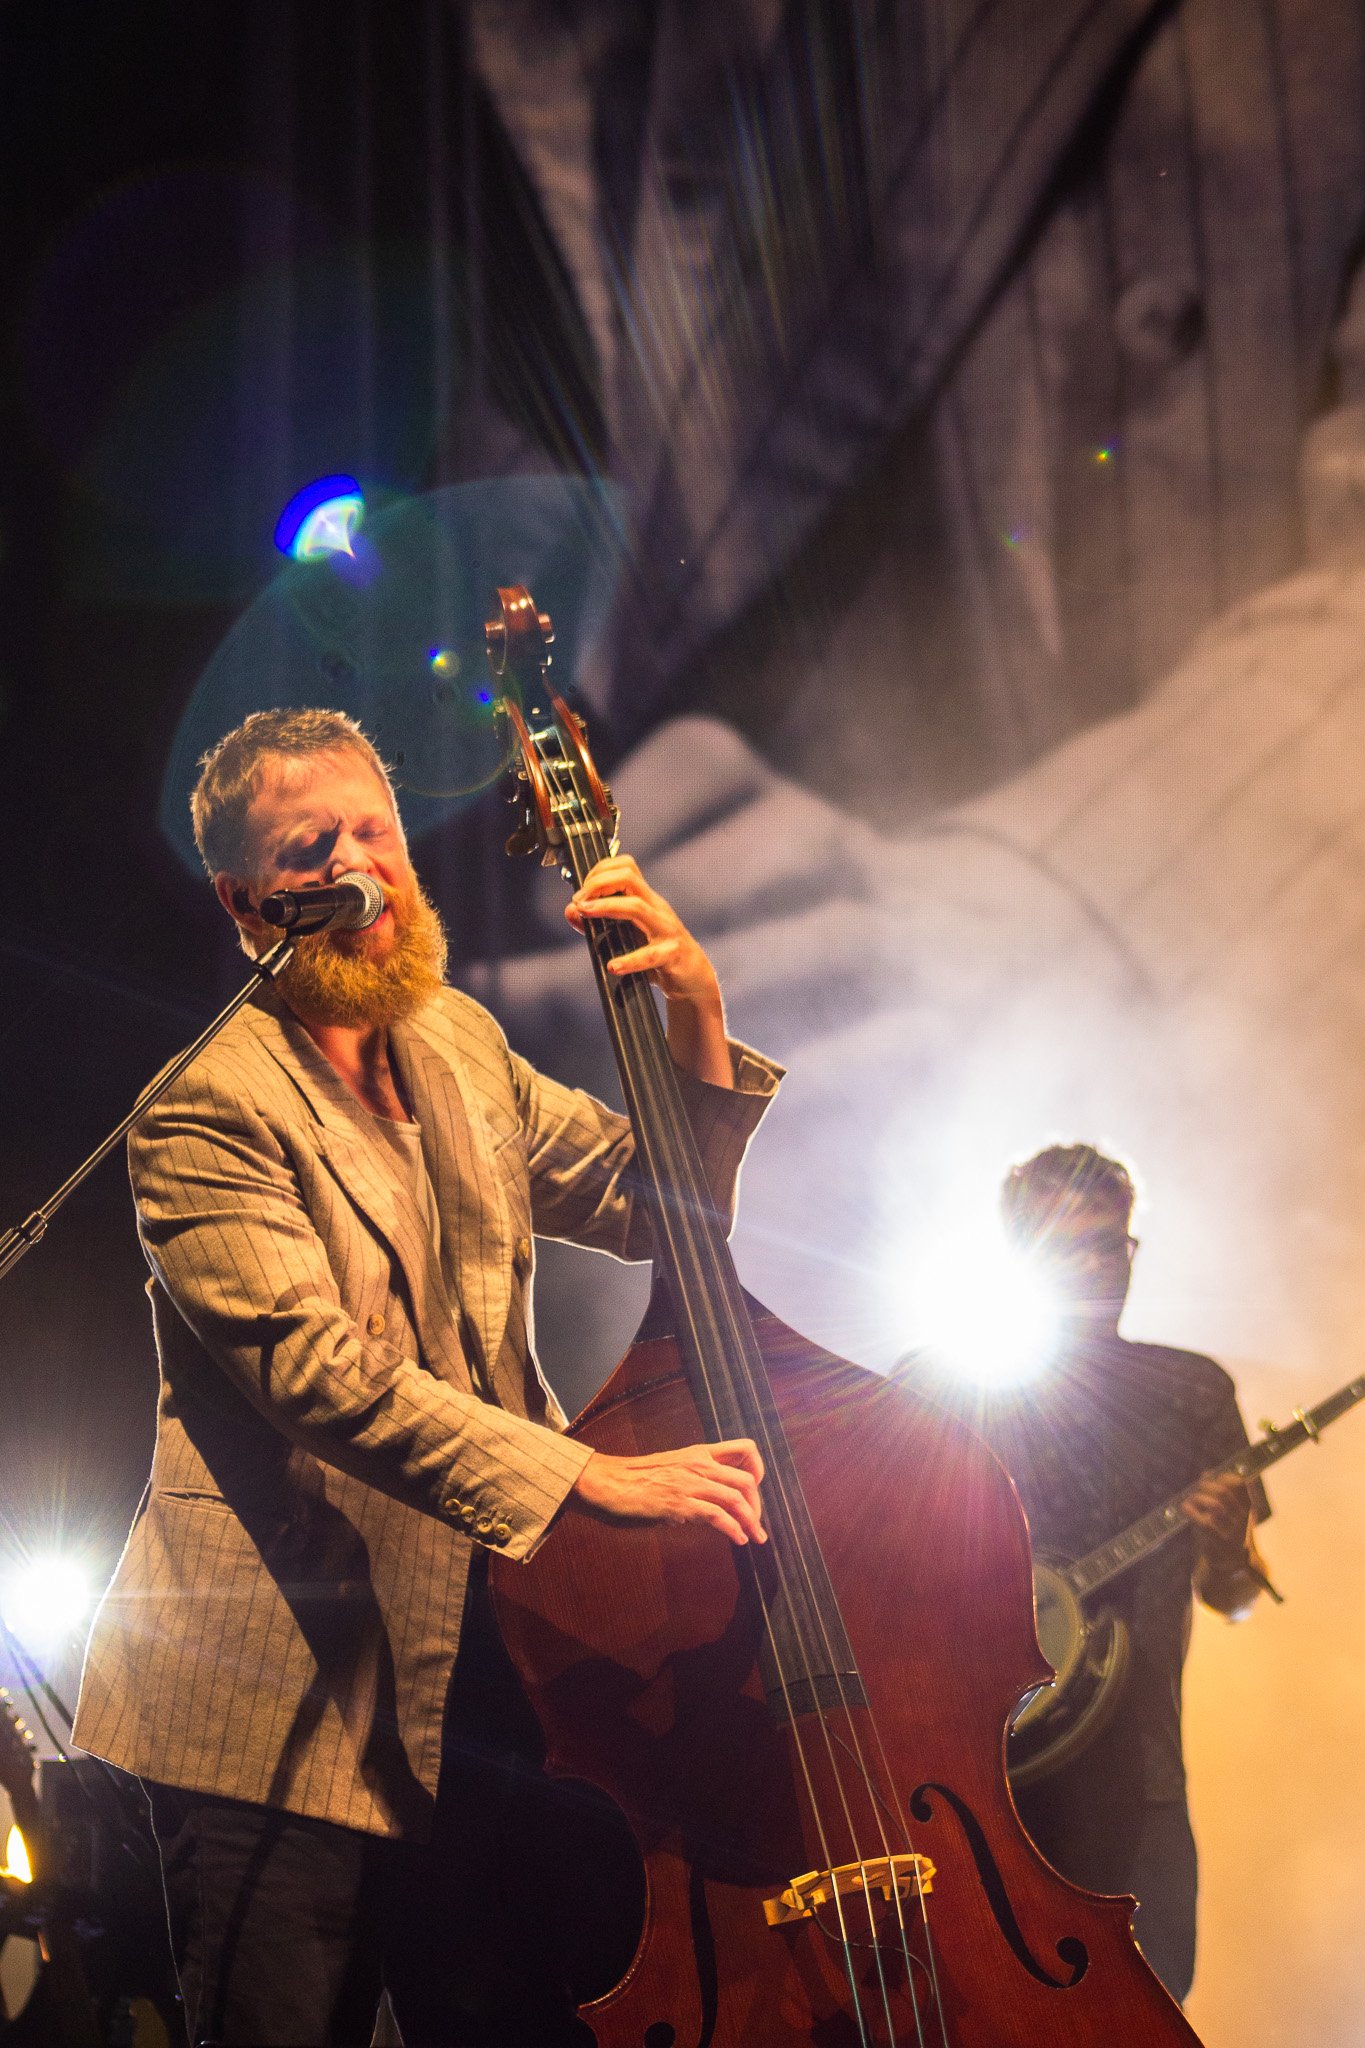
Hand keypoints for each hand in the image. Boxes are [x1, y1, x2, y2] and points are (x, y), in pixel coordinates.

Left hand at [567, 853, 732, 1085]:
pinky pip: (650, 955)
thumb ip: (598, 924)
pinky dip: (629, 960)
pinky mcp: (672, 954)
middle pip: (628, 878)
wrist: (694, 980)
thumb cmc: (659, 955)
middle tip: (580, 902)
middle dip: (598, 883)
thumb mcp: (627, 937)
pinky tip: (613, 966)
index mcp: (647, 900)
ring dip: (606, 907)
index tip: (582, 891)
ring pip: (636, 907)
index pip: (625, 867)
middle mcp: (657, 908)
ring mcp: (666, 929)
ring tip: (585, 914)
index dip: (599, 871)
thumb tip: (569, 910)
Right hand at [571, 1438, 766, 1545]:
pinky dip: (734, 1530)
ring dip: (751, 1522)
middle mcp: (699, 1464)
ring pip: (737, 1499)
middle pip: (747, 1480)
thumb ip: (692, 1478)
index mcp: (699, 1453)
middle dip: (757, 1506)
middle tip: (756, 1524)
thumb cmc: (634, 1479)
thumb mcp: (671, 1468)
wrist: (606, 1482)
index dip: (758, 1469)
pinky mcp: (680, 1504)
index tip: (755, 1491)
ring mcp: (690, 1483)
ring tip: (755, 1537)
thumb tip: (706, 1503)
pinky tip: (738, 1540)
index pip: (745, 1448)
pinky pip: (718, 1516)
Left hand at [1181, 1472, 1252, 1569]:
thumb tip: (1207, 1473)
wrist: (1230, 1562)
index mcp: (1247, 1506)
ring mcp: (1233, 1531)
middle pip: (1223, 1492)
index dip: (1222, 1477)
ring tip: (1191, 1500)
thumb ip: (1220, 1491)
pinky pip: (1206, 1524)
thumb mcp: (1228, 1510)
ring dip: (1198, 1499)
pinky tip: (1185, 1508)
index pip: (1239, 1483)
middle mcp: (1243, 1518)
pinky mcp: (1220, 1543)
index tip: (1210, 1479)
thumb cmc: (1226, 1530)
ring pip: (1215, 1505)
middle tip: (1195, 1489)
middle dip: (1204, 1486)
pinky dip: (1193, 1513)